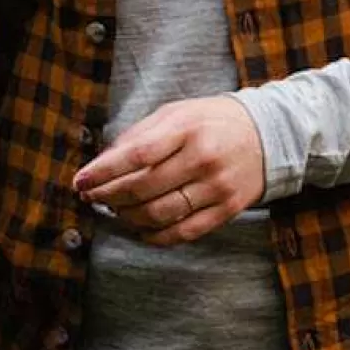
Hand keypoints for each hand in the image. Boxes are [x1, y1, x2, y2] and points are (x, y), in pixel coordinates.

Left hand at [75, 97, 267, 247]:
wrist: (267, 135)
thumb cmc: (211, 121)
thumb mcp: (176, 113)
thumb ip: (140, 135)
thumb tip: (102, 163)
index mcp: (187, 128)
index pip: (137, 155)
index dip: (104, 172)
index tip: (81, 181)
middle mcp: (203, 159)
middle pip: (144, 188)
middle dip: (109, 196)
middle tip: (92, 197)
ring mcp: (217, 187)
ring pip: (160, 214)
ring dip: (128, 217)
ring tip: (115, 210)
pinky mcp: (227, 210)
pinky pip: (183, 232)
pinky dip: (155, 236)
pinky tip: (140, 229)